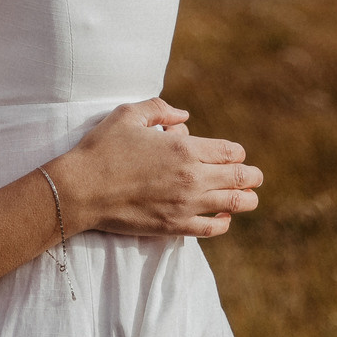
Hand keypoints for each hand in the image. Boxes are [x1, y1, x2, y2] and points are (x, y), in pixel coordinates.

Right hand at [47, 100, 261, 239]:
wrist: (81, 190)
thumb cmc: (102, 149)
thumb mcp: (128, 115)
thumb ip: (159, 108)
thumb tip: (183, 116)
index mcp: (184, 149)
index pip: (230, 152)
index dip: (237, 153)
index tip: (234, 155)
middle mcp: (192, 178)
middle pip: (240, 178)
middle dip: (251, 176)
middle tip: (255, 177)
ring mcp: (186, 205)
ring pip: (233, 204)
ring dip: (246, 200)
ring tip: (249, 197)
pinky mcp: (175, 226)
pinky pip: (212, 228)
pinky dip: (223, 222)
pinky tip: (223, 217)